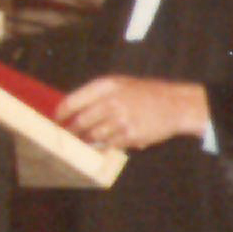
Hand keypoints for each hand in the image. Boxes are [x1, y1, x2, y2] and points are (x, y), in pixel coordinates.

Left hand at [55, 74, 209, 151]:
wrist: (176, 105)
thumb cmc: (146, 94)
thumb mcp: (122, 85)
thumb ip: (98, 95)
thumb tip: (73, 110)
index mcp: (107, 85)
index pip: (74, 101)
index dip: (62, 112)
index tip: (56, 119)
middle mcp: (112, 101)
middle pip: (81, 121)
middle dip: (71, 131)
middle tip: (67, 135)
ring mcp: (122, 119)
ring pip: (94, 135)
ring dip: (86, 140)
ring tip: (83, 141)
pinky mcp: (131, 135)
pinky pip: (110, 144)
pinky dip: (103, 146)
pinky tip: (101, 145)